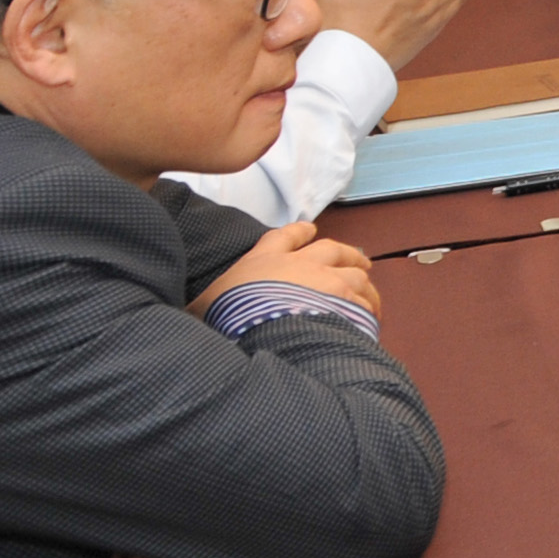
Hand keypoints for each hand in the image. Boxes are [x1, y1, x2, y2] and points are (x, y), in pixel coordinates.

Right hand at [192, 220, 377, 320]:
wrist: (259, 328)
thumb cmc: (226, 317)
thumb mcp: (203, 308)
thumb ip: (202, 307)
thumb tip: (188, 317)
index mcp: (265, 259)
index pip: (283, 237)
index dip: (298, 232)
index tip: (309, 229)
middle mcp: (302, 264)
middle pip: (333, 249)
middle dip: (348, 254)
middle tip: (360, 261)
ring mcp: (330, 280)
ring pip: (357, 274)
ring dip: (364, 283)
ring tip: (369, 293)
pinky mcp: (349, 301)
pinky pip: (365, 302)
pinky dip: (369, 307)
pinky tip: (370, 318)